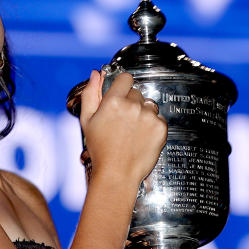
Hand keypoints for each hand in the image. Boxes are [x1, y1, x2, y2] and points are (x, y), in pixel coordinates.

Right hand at [78, 71, 166, 185]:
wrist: (117, 174)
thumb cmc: (100, 149)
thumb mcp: (87, 121)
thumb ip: (91, 94)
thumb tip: (96, 74)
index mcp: (113, 101)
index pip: (126, 78)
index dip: (122, 86)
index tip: (120, 96)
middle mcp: (133, 106)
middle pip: (137, 93)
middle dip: (131, 103)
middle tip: (122, 122)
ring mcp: (149, 117)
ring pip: (149, 105)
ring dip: (143, 114)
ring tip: (132, 132)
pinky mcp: (161, 128)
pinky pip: (159, 119)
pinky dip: (152, 126)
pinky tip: (141, 138)